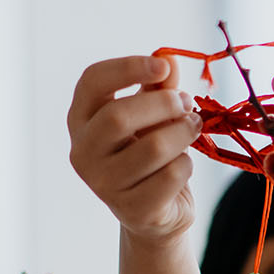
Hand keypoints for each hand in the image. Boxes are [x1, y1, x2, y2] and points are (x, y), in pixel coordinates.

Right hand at [68, 55, 202, 242]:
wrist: (156, 214)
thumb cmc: (149, 156)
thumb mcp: (151, 117)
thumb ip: (157, 88)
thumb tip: (168, 58)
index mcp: (81, 120)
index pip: (91, 82)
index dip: (127, 67)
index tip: (162, 67)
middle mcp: (83, 152)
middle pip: (119, 116)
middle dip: (163, 104)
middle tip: (186, 103)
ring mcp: (104, 185)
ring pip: (152, 147)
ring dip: (182, 132)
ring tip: (192, 129)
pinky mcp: (132, 209)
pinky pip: (171, 175)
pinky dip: (186, 164)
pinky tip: (183, 165)